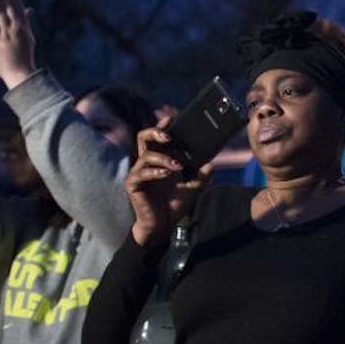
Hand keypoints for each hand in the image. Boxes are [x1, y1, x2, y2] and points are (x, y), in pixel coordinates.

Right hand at [125, 118, 211, 246]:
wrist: (163, 225)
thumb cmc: (175, 204)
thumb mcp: (193, 187)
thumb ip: (201, 175)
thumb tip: (211, 163)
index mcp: (160, 158)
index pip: (158, 137)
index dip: (163, 126)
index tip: (173, 118)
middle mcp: (147, 162)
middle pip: (143, 137)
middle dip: (156, 131)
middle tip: (169, 135)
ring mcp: (139, 172)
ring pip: (146, 155)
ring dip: (164, 157)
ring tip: (178, 165)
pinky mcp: (133, 184)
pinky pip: (142, 172)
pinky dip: (156, 171)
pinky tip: (167, 173)